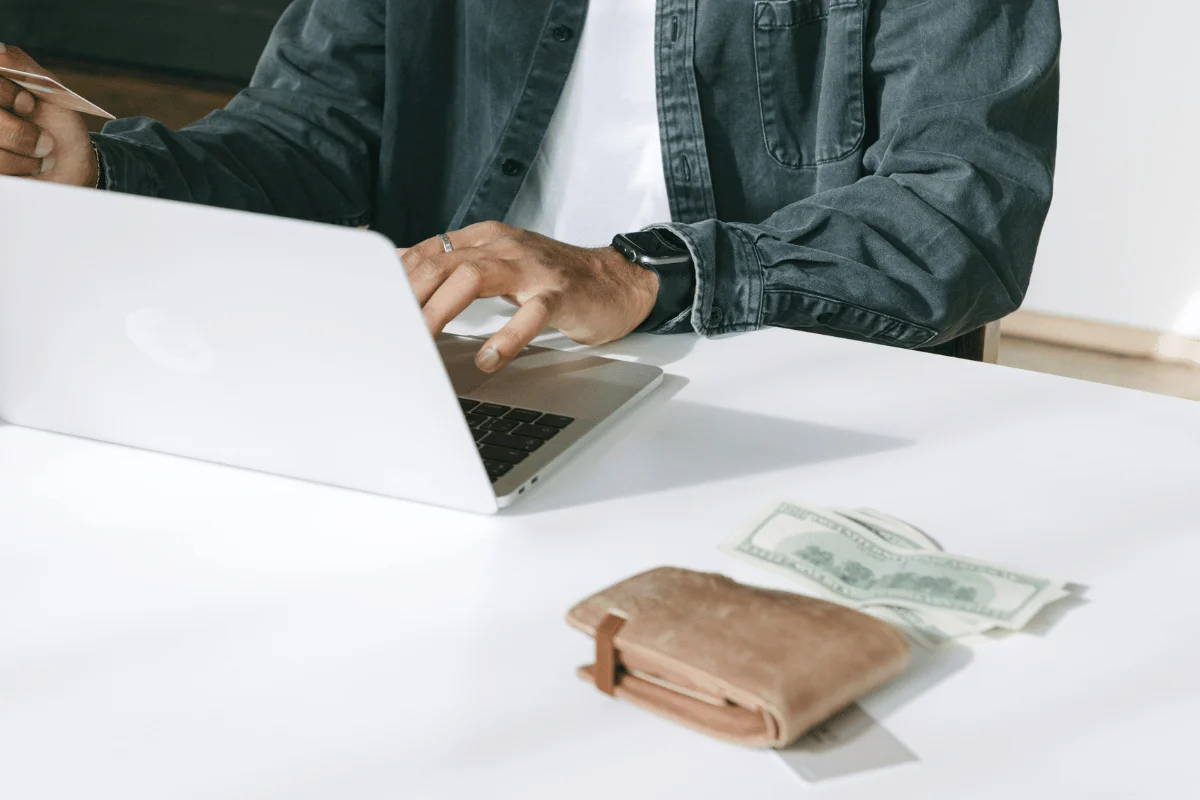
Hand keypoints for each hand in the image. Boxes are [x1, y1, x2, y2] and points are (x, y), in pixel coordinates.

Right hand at [0, 44, 94, 185]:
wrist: (69, 164)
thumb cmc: (57, 123)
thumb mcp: (48, 89)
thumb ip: (21, 67)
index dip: (5, 95)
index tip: (29, 104)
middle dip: (18, 133)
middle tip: (44, 140)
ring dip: (24, 157)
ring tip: (42, 156)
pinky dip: (20, 171)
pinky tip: (30, 170)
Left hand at [400, 222, 658, 371]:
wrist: (618, 280)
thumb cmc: (554, 279)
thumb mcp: (501, 266)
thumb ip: (458, 271)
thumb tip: (406, 284)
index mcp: (486, 239)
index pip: (426, 252)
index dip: (394, 280)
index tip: (369, 308)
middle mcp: (504, 247)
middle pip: (441, 261)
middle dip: (407, 295)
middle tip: (386, 330)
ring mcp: (532, 269)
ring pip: (473, 277)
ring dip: (441, 310)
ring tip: (424, 340)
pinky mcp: (560, 294)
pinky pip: (530, 314)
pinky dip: (506, 337)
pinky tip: (489, 359)